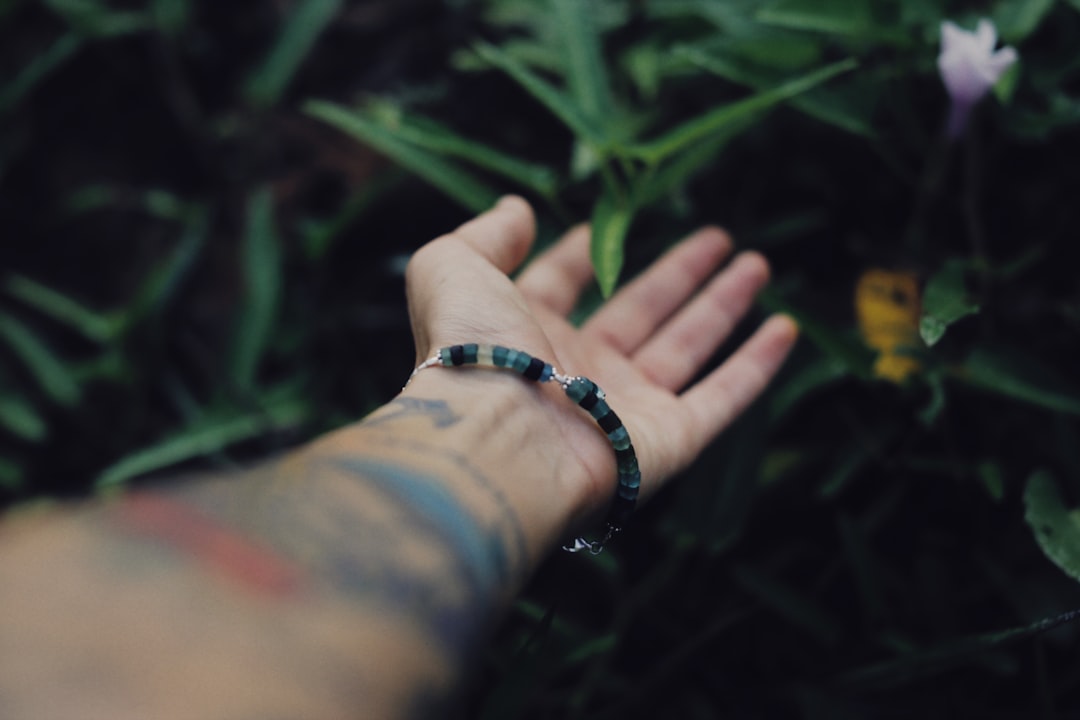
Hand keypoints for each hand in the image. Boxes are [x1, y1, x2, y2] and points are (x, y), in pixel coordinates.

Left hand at [405, 196, 797, 517]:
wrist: (495, 440)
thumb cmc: (468, 349)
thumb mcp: (451, 268)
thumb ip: (484, 235)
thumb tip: (519, 209)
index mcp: (525, 331)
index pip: (561, 286)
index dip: (580, 257)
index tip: (604, 229)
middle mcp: (579, 369)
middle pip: (639, 312)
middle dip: (677, 274)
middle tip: (718, 238)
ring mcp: (627, 406)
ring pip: (688, 347)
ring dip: (723, 305)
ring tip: (756, 265)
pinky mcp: (670, 440)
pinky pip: (724, 397)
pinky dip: (757, 365)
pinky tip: (784, 330)